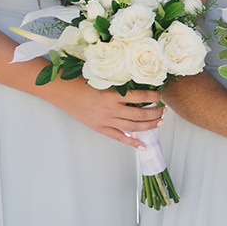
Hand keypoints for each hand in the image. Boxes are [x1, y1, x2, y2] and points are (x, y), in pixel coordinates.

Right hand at [45, 79, 164, 148]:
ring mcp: (105, 121)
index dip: (154, 98)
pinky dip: (132, 142)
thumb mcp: (103, 80)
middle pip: (140, 115)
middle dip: (155, 113)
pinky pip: (119, 137)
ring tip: (160, 122)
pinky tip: (143, 146)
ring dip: (149, 125)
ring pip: (133, 127)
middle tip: (165, 110)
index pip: (140, 97)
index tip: (161, 96)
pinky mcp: (100, 128)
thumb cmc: (81, 82)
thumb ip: (119, 85)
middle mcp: (111, 109)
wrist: (62, 91)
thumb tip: (138, 87)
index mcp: (112, 95)